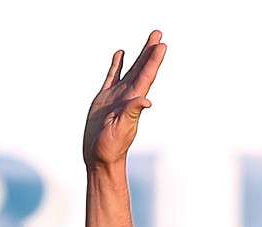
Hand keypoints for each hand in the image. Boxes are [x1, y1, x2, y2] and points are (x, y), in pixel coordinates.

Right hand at [83, 30, 165, 170]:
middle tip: (158, 34)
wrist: (99, 157)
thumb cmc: (111, 147)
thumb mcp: (122, 129)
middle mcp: (128, 96)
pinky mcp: (103, 99)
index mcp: (133, 101)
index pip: (146, 76)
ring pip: (130, 69)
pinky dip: (117, 65)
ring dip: (139, 55)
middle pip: (142, 68)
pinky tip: (121, 54)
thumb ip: (132, 112)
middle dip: (150, 51)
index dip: (154, 60)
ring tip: (149, 41)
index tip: (162, 45)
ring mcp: (116, 96)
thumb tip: (147, 100)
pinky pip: (112, 77)